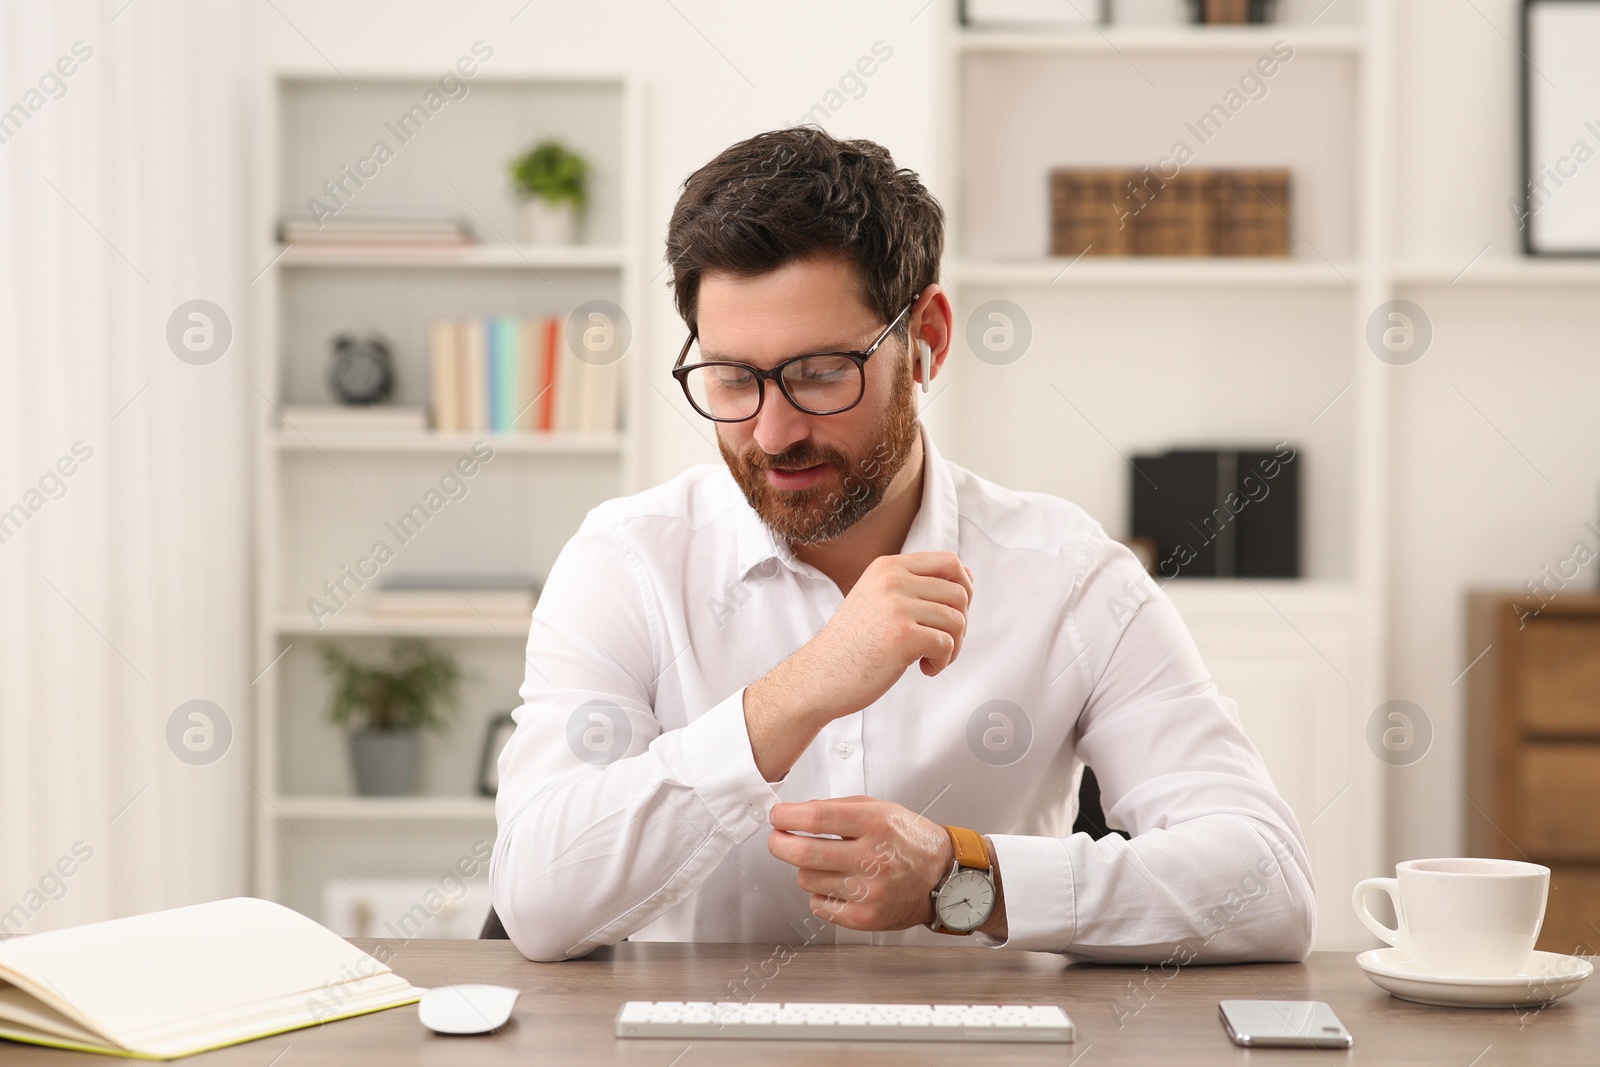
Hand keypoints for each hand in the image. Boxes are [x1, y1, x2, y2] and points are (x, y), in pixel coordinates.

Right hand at [743, 552, 971, 781]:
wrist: (819, 675)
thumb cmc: (851, 644)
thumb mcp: (877, 599)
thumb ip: (914, 586)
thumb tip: (967, 577)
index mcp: (887, 567)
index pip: (949, 562)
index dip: (964, 587)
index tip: (953, 613)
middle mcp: (892, 580)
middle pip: (960, 593)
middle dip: (959, 624)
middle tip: (939, 644)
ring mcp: (896, 606)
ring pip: (957, 620)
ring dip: (952, 647)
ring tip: (930, 659)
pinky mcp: (902, 636)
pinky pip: (947, 644)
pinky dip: (942, 662)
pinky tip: (924, 668)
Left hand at [767, 796, 951, 930]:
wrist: (943, 876)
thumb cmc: (909, 839)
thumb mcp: (880, 809)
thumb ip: (838, 808)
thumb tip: (795, 814)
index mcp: (875, 824)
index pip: (817, 818)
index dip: (787, 816)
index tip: (777, 815)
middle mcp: (872, 858)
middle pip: (804, 853)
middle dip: (779, 843)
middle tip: (778, 839)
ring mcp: (869, 892)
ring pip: (807, 879)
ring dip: (808, 869)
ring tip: (828, 864)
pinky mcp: (866, 917)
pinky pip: (818, 905)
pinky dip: (820, 894)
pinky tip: (838, 884)